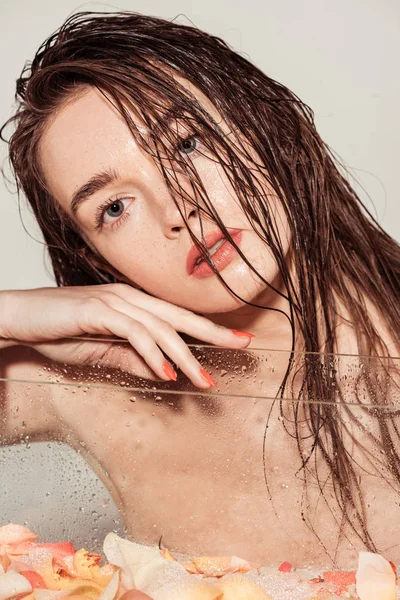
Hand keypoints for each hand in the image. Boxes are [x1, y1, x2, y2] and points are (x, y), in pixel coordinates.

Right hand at [0, 285, 252, 387]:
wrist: (19, 319)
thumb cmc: (58, 330)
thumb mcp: (102, 350)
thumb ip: (133, 359)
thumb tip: (165, 372)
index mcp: (132, 303)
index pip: (177, 317)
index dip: (208, 329)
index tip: (235, 341)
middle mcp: (128, 297)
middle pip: (179, 316)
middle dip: (214, 332)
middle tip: (244, 345)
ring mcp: (114, 301)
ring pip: (161, 328)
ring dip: (185, 356)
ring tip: (206, 380)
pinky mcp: (97, 310)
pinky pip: (134, 333)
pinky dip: (153, 353)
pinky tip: (167, 373)